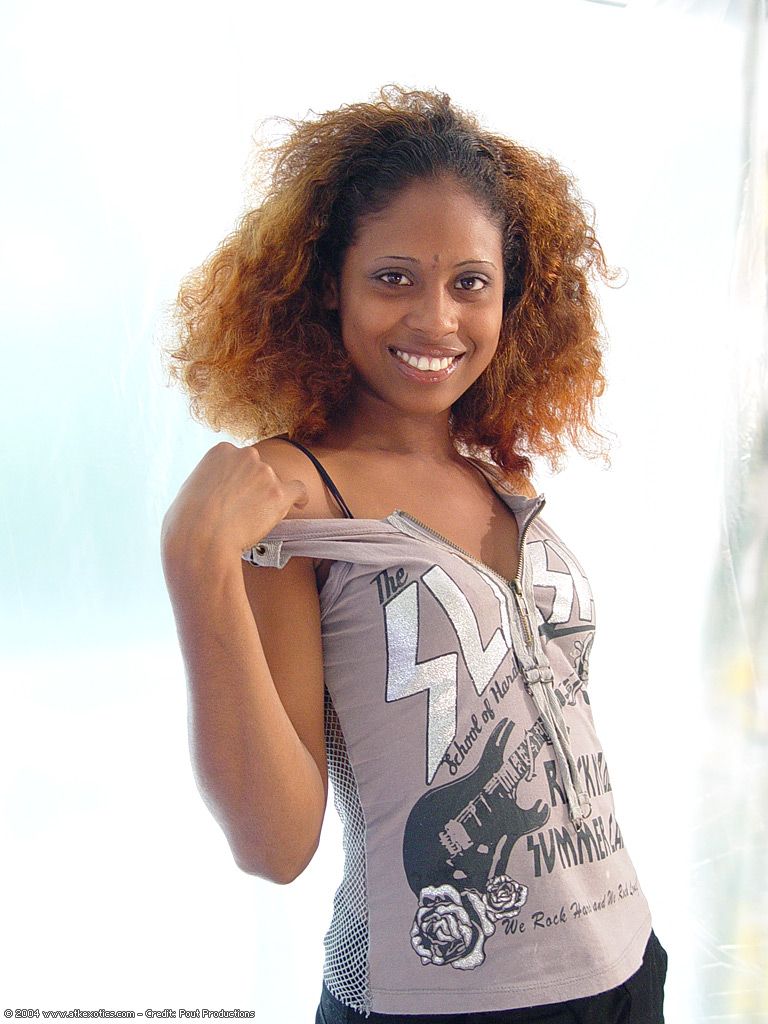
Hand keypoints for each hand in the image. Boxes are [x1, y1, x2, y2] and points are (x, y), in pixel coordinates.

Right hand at [161, 441, 308, 561]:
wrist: (199, 539)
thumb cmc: (186, 523)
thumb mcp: (188, 489)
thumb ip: (207, 483)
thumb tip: (211, 493)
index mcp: (221, 451)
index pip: (238, 461)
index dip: (238, 480)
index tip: (236, 494)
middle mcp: (245, 455)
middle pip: (257, 470)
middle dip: (252, 488)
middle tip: (243, 511)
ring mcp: (264, 473)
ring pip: (274, 484)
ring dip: (268, 499)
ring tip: (252, 522)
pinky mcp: (278, 493)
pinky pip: (297, 490)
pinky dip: (299, 498)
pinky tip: (300, 505)